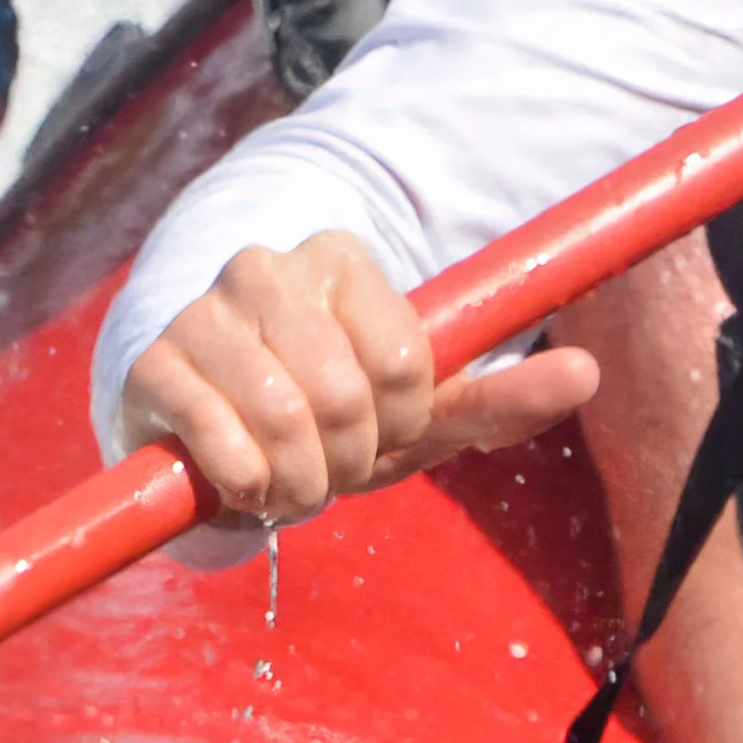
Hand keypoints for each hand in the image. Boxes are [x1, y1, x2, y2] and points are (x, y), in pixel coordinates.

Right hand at [118, 232, 601, 522]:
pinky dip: (244, 485)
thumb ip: (501, 394)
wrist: (200, 415)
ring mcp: (206, 311)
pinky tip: (240, 482)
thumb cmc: (328, 411)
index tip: (381, 431)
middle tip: (331, 468)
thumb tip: (588, 373)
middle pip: (347, 396)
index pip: (406, 362)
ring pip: (286, 419)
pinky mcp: (154, 364)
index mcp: (342, 258)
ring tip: (289, 480)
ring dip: (298, 482)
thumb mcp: (418, 408)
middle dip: (349, 461)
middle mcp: (270, 266)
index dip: (401, 423)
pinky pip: (219, 440)